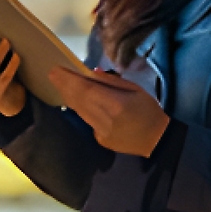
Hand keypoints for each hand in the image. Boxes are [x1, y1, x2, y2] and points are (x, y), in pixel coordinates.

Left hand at [48, 66, 169, 156]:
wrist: (157, 141)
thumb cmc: (150, 111)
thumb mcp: (136, 90)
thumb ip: (112, 82)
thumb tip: (92, 73)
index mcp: (116, 105)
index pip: (87, 90)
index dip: (69, 80)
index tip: (57, 70)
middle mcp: (105, 120)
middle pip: (79, 100)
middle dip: (64, 86)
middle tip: (52, 74)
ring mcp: (100, 133)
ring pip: (79, 111)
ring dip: (69, 97)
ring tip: (59, 84)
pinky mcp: (100, 140)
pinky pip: (86, 121)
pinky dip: (80, 108)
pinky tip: (75, 100)